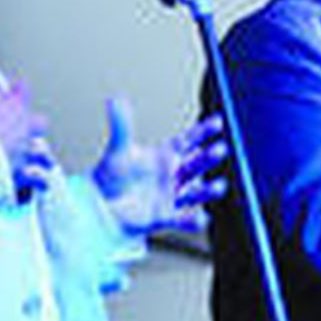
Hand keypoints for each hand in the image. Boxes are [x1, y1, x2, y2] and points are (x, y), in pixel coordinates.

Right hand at [0, 41, 50, 192]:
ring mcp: (26, 154)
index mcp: (14, 107)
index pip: (21, 92)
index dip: (17, 90)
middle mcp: (26, 131)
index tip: (16, 89)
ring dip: (39, 155)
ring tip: (39, 159)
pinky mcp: (22, 177)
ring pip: (41, 154)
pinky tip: (34, 188)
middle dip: (33, 125)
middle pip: (38, 124)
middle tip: (27, 127)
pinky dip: (34, 184)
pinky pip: (34, 182)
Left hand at [93, 99, 227, 234]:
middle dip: (209, 157)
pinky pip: (183, 219)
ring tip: (218, 186)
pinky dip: (194, 220)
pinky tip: (201, 218)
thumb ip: (121, 125)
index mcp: (163, 156)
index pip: (188, 141)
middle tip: (219, 149)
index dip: (202, 131)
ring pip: (196, 192)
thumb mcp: (118, 149)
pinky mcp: (165, 217)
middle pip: (197, 164)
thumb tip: (115, 100)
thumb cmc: (109, 178)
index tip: (217, 121)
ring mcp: (170, 196)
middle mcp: (171, 176)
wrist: (100, 209)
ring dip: (209, 190)